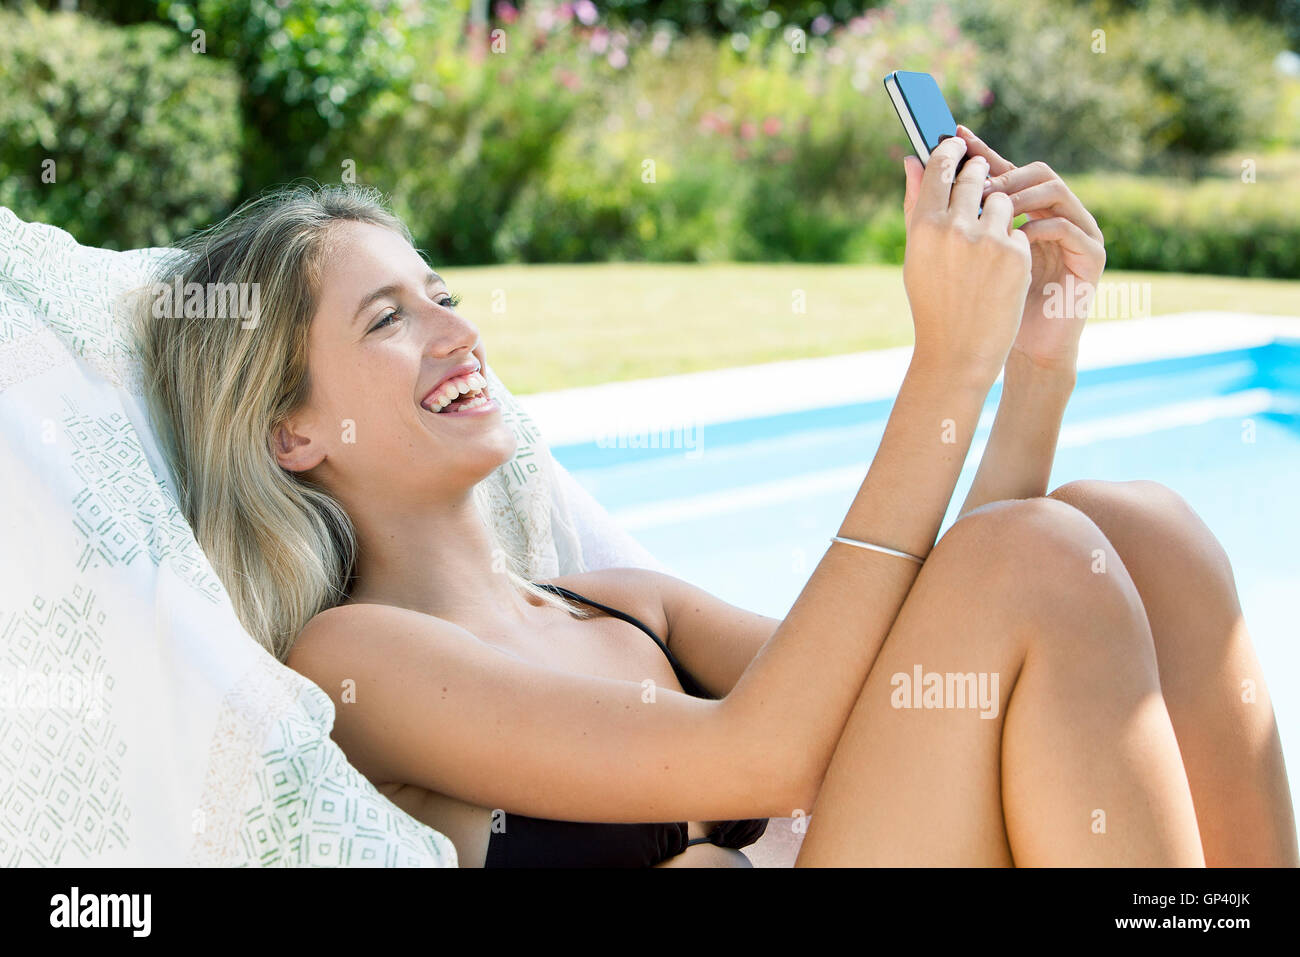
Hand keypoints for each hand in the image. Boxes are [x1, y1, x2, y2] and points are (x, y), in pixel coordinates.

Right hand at [901, 135, 1031, 386]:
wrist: (958, 350)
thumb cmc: (932, 301)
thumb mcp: (916, 255)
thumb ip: (917, 205)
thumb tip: (913, 161)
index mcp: (924, 226)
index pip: (940, 166)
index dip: (950, 150)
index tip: (957, 145)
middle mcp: (955, 228)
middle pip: (975, 176)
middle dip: (980, 174)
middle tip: (980, 178)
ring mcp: (988, 240)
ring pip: (1002, 200)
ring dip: (998, 211)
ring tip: (987, 242)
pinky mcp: (1016, 255)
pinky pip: (1017, 230)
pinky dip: (1012, 243)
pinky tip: (999, 270)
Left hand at [956, 125, 1105, 376]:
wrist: (1019, 351)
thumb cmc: (988, 306)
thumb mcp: (953, 253)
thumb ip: (932, 210)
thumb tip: (908, 160)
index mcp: (1023, 213)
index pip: (1003, 171)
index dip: (980, 151)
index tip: (953, 135)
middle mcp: (1051, 215)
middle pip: (1033, 171)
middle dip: (1002, 175)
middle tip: (975, 183)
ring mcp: (1075, 233)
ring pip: (1055, 189)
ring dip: (1022, 195)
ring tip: (994, 207)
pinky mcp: (1091, 258)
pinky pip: (1072, 228)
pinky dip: (1043, 227)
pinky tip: (1017, 237)